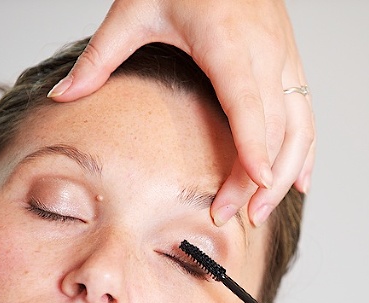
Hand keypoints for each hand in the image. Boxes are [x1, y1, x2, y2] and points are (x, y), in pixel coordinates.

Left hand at [48, 0, 314, 226]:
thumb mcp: (135, 8)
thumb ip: (99, 57)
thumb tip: (62, 95)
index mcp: (227, 42)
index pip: (248, 103)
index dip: (254, 147)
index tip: (255, 185)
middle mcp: (265, 52)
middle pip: (274, 128)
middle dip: (257, 178)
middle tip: (232, 216)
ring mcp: (284, 57)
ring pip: (299, 126)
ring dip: (285, 173)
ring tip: (262, 210)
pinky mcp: (291, 61)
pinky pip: (307, 113)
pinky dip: (305, 151)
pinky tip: (298, 181)